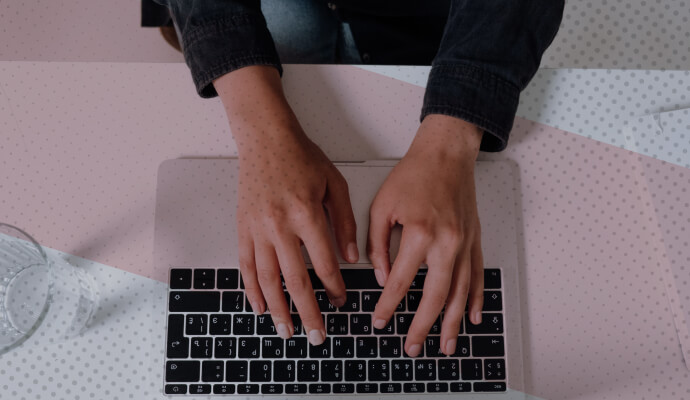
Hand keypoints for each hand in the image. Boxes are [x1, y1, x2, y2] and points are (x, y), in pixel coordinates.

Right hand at [215, 66, 358, 344]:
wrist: (265, 139)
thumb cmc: (301, 157)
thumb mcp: (335, 184)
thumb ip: (344, 221)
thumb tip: (351, 256)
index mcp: (306, 213)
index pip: (323, 262)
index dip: (334, 287)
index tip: (341, 301)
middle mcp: (279, 225)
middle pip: (295, 280)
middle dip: (307, 312)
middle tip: (316, 334)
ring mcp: (257, 229)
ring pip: (267, 279)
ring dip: (278, 309)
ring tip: (287, 330)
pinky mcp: (243, 229)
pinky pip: (246, 266)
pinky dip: (252, 290)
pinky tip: (260, 307)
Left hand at [368, 114, 483, 356]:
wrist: (446, 155)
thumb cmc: (415, 175)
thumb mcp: (382, 206)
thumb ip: (377, 244)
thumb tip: (381, 276)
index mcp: (419, 233)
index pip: (400, 282)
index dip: (387, 306)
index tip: (379, 321)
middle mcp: (446, 243)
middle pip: (435, 297)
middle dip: (422, 327)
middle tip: (411, 347)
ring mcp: (464, 244)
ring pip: (460, 294)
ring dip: (452, 323)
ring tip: (446, 346)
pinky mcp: (474, 241)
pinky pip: (477, 277)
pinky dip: (475, 300)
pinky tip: (471, 317)